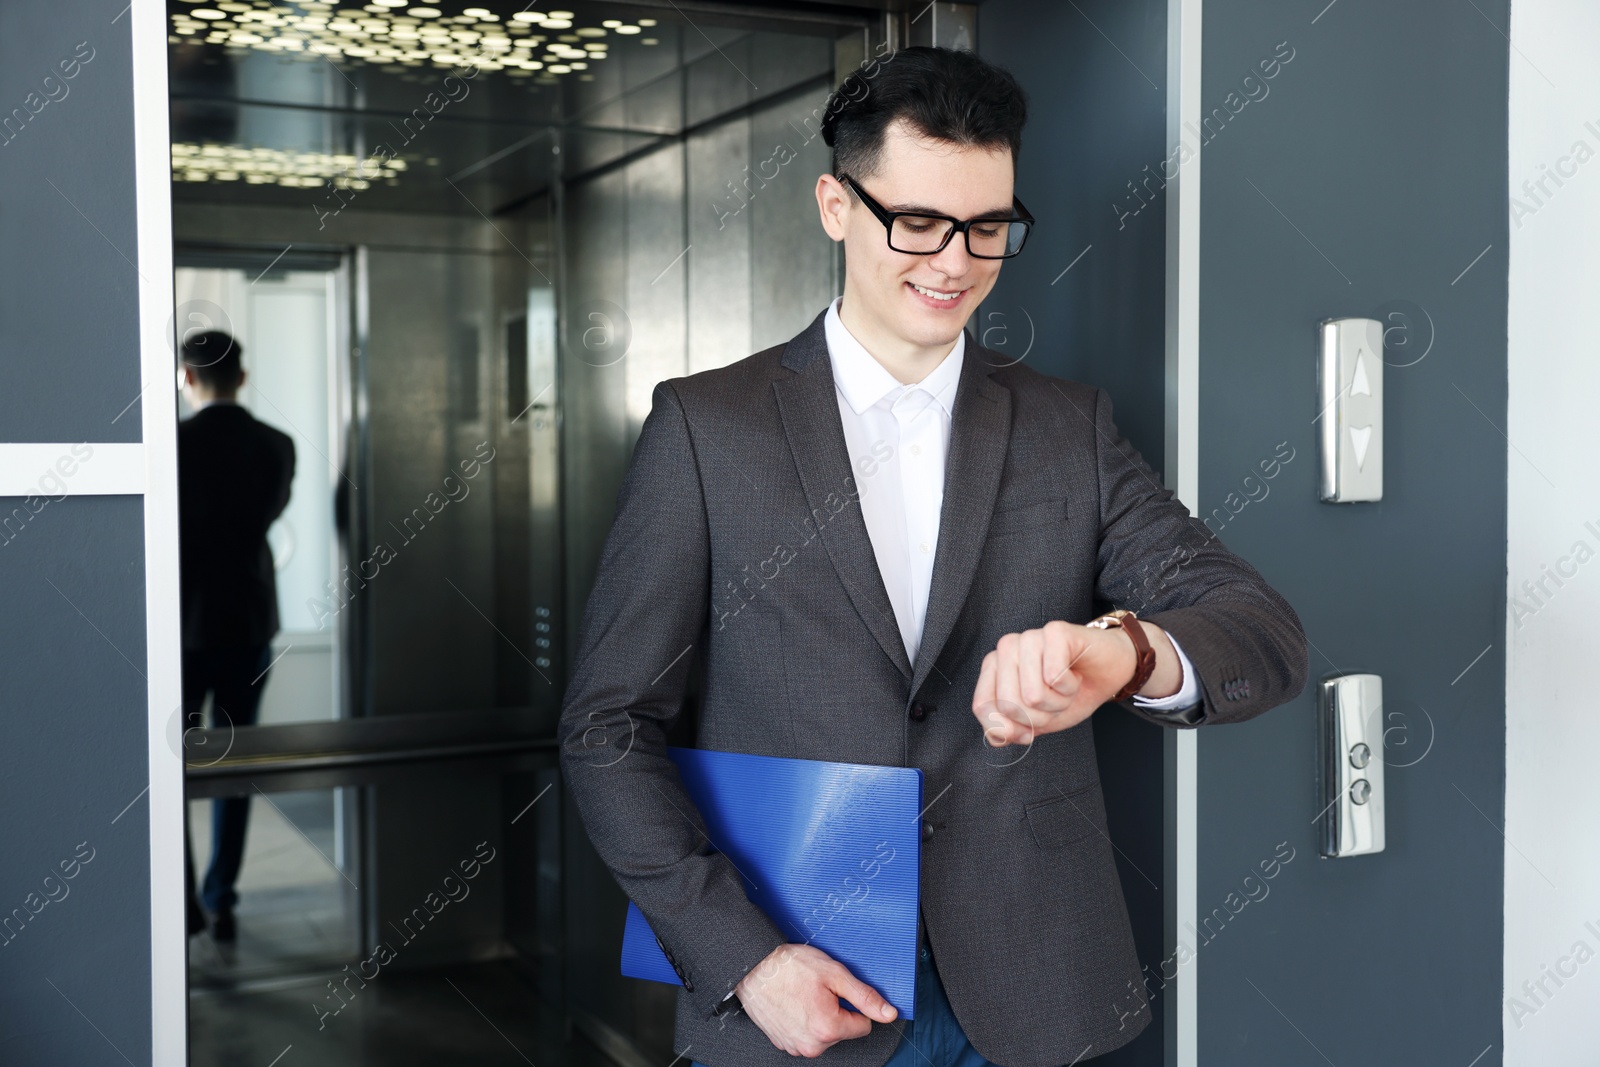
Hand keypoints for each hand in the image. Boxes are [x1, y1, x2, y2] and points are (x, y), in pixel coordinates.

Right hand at [733, 943, 897, 1056]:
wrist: (753, 967)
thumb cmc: (788, 967)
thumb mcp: (835, 974)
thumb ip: (865, 996)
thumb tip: (888, 1013)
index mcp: (828, 1028)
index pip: (864, 1025)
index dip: (854, 1004)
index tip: (838, 991)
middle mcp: (812, 1044)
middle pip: (843, 1031)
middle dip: (836, 1011)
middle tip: (818, 990)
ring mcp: (796, 1047)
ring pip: (824, 1034)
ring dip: (819, 1017)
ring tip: (803, 996)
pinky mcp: (784, 1044)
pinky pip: (806, 1035)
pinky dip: (803, 1021)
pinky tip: (793, 1004)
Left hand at [971, 620, 1141, 745]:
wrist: (1109, 673)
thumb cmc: (1070, 693)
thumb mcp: (1035, 722)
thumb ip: (1008, 729)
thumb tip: (997, 734)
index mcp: (993, 668)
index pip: (982, 708)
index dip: (1011, 728)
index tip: (1031, 725)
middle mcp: (1006, 648)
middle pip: (1009, 705)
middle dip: (1040, 716)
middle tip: (1055, 699)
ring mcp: (1029, 637)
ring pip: (1032, 695)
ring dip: (1058, 701)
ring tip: (1065, 686)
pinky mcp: (1054, 631)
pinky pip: (1054, 677)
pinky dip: (1070, 686)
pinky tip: (1074, 673)